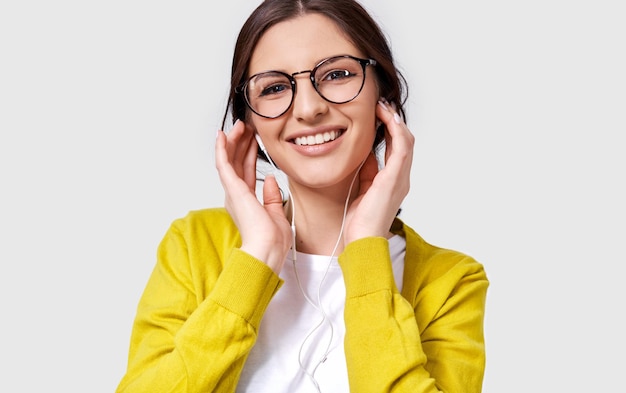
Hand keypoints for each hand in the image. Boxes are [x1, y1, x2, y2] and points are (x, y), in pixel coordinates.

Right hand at [215, 120, 292, 272]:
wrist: (268, 250)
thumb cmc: (272, 240)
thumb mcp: (276, 213)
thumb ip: (272, 196)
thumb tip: (271, 179)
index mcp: (246, 201)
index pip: (246, 171)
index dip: (249, 153)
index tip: (254, 139)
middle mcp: (236, 196)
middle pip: (236, 163)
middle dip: (240, 143)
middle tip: (246, 126)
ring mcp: (233, 193)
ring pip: (229, 160)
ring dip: (232, 141)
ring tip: (239, 125)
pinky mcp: (233, 190)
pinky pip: (224, 165)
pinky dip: (222, 149)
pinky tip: (223, 136)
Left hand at [343, 100, 414, 243]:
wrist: (362, 241)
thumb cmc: (359, 222)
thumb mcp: (361, 189)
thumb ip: (366, 171)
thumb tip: (364, 152)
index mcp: (394, 182)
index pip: (396, 149)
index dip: (389, 130)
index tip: (378, 116)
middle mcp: (401, 179)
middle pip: (404, 142)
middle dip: (394, 122)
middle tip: (381, 106)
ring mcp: (401, 178)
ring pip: (406, 141)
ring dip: (395, 121)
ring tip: (383, 107)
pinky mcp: (395, 179)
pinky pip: (401, 148)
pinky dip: (396, 131)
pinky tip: (387, 119)